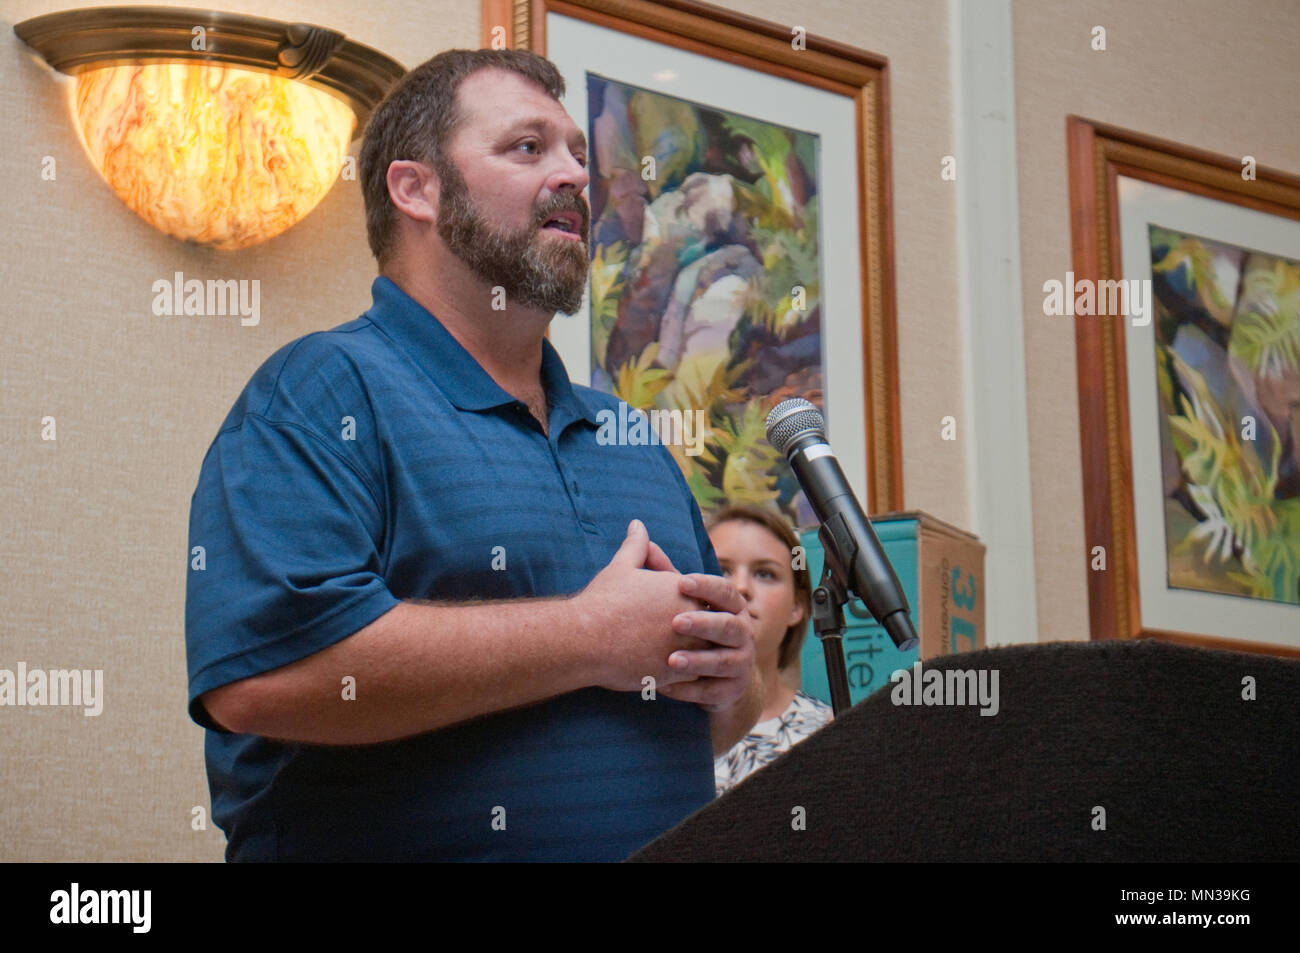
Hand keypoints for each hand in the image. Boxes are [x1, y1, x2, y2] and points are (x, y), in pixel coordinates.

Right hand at [579, 520, 712, 691]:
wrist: (583, 638)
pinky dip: (689, 678)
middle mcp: (689, 617)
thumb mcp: (621, 567)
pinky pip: (693, 678)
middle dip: (706, 632)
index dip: (698, 605)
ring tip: (693, 661)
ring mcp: (684, 646)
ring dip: (701, 657)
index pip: (706, 597)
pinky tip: (679, 678)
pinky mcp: (674, 673)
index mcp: (682, 589)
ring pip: (706, 654)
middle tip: (700, 638)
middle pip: (711, 625)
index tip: (690, 612)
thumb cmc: (601, 601)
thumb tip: (638, 524)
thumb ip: (636, 546)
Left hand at [657, 573, 755, 711]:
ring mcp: (741, 663)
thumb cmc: (693, 630)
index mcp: (733, 608)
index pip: (725, 591)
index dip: (705, 586)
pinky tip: (665, 687)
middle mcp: (744, 633)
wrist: (714, 678)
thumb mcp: (682, 601)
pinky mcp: (732, 691)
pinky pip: (712, 692)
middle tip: (675, 622)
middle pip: (729, 626)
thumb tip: (640, 534)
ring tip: (671, 660)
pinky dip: (689, 691)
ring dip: (698, 660)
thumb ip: (664, 572)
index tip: (680, 582)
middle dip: (703, 623)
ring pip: (723, 661)